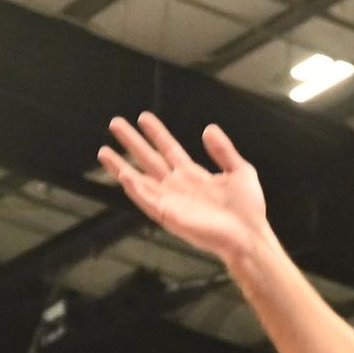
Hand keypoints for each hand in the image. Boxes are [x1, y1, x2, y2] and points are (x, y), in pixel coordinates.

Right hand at [98, 115, 270, 265]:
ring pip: (140, 180)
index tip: (144, 118)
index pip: (169, 149)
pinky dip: (136, 189)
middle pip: (149, 159)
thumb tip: (209, 128)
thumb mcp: (240, 171)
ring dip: (121, 166)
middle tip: (116, 123)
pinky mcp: (169, 216)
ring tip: (104, 151)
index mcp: (194, 175)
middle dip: (132, 142)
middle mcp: (178, 186)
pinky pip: (148, 201)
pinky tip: (125, 176)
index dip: (156, 133)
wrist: (250, 235)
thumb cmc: (248, 209)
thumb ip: (224, 151)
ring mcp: (171, 201)